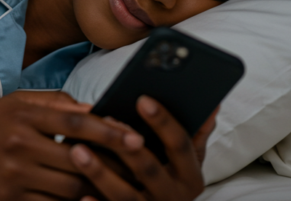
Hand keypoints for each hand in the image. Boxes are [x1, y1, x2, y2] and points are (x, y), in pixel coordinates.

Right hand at [0, 90, 146, 200]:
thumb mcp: (17, 101)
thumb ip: (56, 103)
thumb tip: (94, 110)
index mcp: (24, 115)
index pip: (74, 122)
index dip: (108, 129)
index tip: (135, 135)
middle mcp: (18, 144)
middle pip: (77, 159)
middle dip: (111, 164)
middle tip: (138, 167)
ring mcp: (12, 175)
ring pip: (67, 188)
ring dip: (95, 188)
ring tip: (119, 186)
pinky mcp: (7, 199)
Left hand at [68, 96, 216, 200]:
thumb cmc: (170, 178)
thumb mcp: (186, 160)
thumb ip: (195, 133)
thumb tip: (212, 103)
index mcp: (190, 177)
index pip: (180, 144)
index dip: (163, 121)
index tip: (142, 99)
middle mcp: (173, 197)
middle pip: (149, 168)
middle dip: (126, 145)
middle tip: (104, 120)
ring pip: (125, 195)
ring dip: (101, 173)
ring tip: (78, 150)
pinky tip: (81, 195)